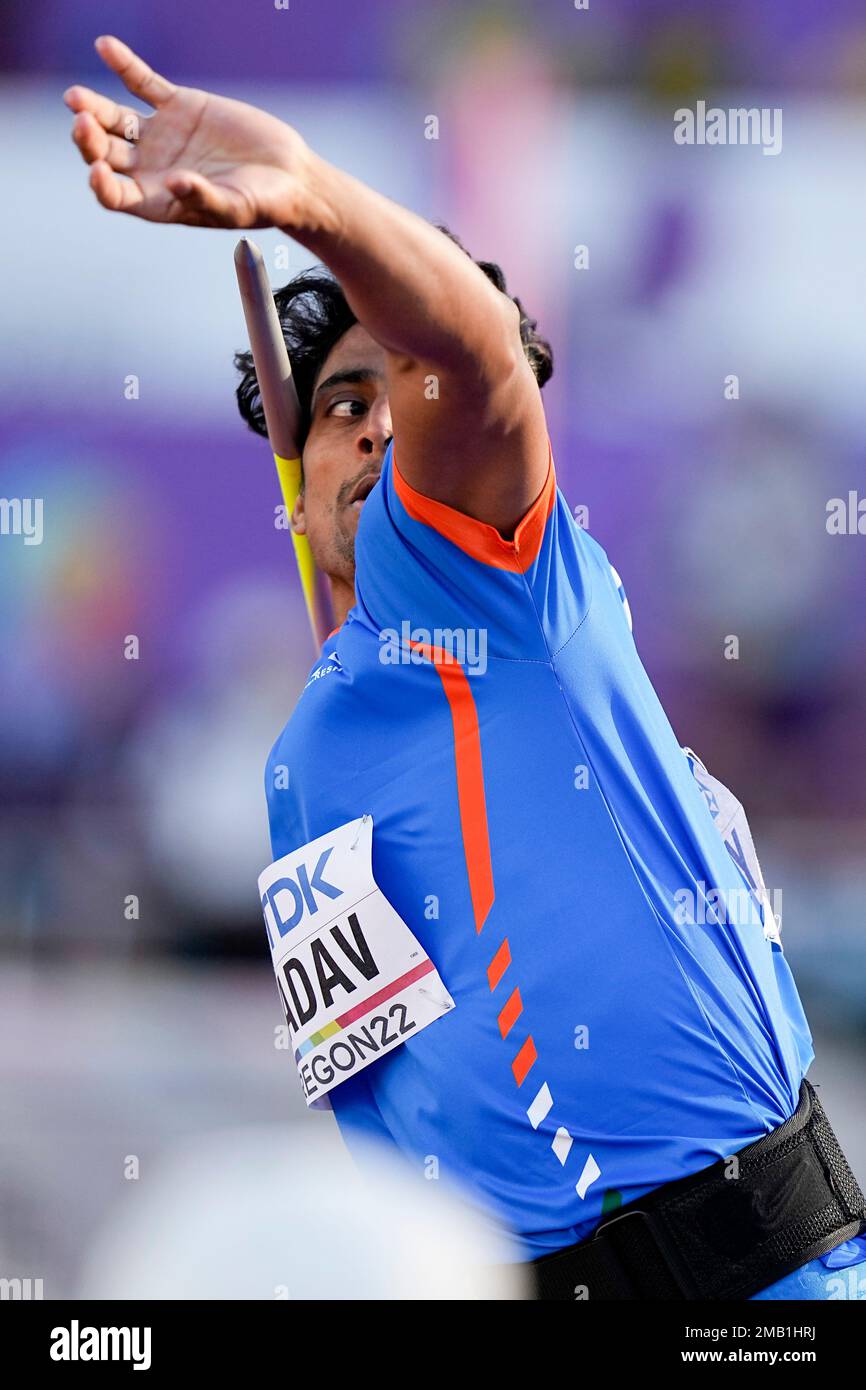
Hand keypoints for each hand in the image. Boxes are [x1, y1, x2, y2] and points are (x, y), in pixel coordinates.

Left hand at [64, 35, 312, 228]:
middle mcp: (150, 168)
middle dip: (90, 141)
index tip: (96, 172)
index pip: (116, 194)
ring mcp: (160, 134)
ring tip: (75, 98)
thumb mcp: (235, 208)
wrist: (288, 175)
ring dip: (93, 107)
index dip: (101, 185)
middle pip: (106, 154)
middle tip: (82, 124)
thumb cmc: (262, 204)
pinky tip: (105, 46)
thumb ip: (204, 198)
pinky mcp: (177, 105)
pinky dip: (124, 64)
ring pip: (115, 119)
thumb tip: (175, 181)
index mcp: (157, 200)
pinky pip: (143, 82)